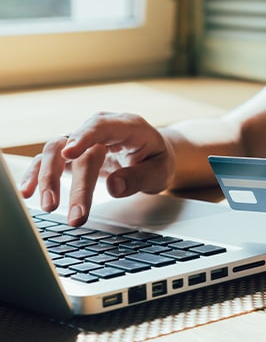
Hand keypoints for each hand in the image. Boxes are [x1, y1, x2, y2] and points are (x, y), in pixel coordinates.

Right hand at [20, 112, 173, 225]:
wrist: (154, 155)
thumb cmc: (157, 160)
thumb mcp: (160, 171)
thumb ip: (140, 178)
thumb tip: (114, 187)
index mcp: (128, 126)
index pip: (102, 126)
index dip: (84, 137)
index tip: (70, 154)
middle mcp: (101, 129)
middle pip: (78, 148)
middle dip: (75, 183)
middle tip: (77, 215)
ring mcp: (85, 140)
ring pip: (56, 151)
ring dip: (48, 178)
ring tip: (49, 206)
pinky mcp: (74, 153)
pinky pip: (50, 160)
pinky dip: (37, 174)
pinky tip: (29, 192)